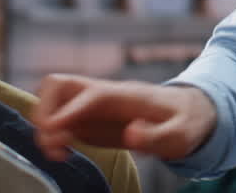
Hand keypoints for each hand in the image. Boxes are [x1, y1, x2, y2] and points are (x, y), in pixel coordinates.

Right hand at [32, 74, 216, 161]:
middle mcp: (105, 94)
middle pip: (61, 84)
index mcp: (128, 95)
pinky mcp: (89, 117)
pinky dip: (51, 133)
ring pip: (54, 96)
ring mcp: (93, 104)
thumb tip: (131, 134)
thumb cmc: (186, 122)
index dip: (71, 109)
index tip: (53, 130)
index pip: (94, 94)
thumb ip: (157, 136)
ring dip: (45, 122)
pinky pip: (59, 116)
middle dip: (46, 111)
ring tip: (57, 150)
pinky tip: (63, 151)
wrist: (190, 112)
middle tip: (54, 143)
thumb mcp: (181, 134)